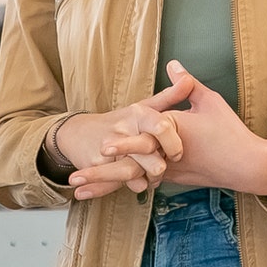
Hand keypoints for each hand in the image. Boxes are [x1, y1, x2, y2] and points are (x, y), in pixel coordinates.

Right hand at [54, 75, 193, 199]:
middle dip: (160, 166)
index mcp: (138, 113)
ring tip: (152, 178)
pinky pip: (121, 182)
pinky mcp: (97, 165)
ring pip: (136, 170)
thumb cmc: (119, 122)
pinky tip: (138, 182)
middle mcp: (124, 128)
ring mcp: (109, 148)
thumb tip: (188, 80)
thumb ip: (169, 96)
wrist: (78, 134)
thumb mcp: (142, 107)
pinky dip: (133, 185)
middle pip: (151, 153)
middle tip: (163, 169)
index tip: (177, 154)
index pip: (162, 126)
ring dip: (148, 179)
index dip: (174, 143)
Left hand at [91, 61, 266, 196]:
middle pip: (129, 165)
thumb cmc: (229, 131)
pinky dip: (118, 187)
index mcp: (173, 133)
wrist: (246, 165)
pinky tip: (101, 192)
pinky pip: (139, 183)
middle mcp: (166, 155)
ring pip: (130, 178)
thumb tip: (173, 63)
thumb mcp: (210, 101)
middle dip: (101, 171)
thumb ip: (186, 84)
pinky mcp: (172, 178)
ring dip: (104, 183)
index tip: (100, 147)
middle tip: (75, 178)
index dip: (121, 143)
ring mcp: (168, 170)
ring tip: (78, 190)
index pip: (143, 137)